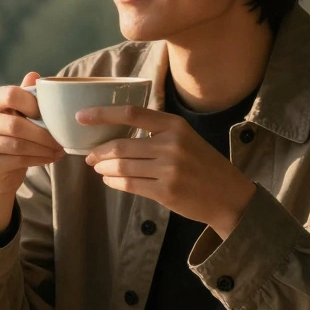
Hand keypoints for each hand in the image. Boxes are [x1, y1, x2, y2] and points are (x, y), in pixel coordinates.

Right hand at [0, 72, 64, 233]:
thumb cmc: (12, 131)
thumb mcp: (19, 110)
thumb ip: (25, 94)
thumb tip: (34, 75)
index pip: (11, 95)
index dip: (33, 104)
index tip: (51, 114)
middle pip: (15, 124)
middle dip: (43, 133)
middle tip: (61, 138)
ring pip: (18, 145)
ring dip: (43, 148)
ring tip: (59, 149)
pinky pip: (17, 160)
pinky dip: (38, 159)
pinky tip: (50, 157)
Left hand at [78, 105, 256, 239]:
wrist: (229, 196)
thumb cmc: (203, 165)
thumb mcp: (185, 138)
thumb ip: (157, 132)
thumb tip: (117, 133)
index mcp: (175, 125)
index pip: (131, 114)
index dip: (102, 114)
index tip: (80, 116)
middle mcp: (172, 144)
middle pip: (121, 145)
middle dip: (99, 151)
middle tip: (89, 155)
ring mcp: (169, 169)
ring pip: (122, 166)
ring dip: (104, 167)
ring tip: (98, 167)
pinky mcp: (166, 192)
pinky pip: (130, 185)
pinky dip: (114, 182)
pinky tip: (110, 180)